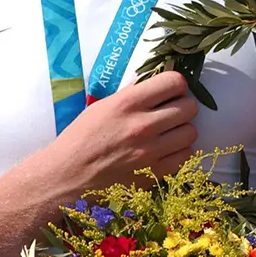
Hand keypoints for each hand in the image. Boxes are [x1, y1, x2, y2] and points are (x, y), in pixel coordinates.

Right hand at [42, 71, 197, 193]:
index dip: (176, 84)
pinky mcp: (154, 173)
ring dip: (182, 130)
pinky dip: (179, 152)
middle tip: (170, 113)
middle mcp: (142, 125)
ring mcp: (150, 151)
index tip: (170, 91)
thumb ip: (132, 92)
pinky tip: (166, 151)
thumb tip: (157, 78)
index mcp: (127, 103)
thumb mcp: (102, 106)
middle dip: (182, 107)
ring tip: (168, 133)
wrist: (64, 178)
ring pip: (191, 131)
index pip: (174, 82)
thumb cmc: (80, 139)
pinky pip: (186, 155)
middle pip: (189, 106)